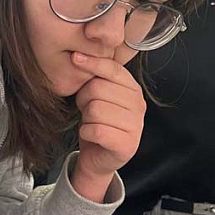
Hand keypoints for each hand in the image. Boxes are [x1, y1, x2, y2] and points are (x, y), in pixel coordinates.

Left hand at [70, 52, 145, 202]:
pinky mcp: (127, 145)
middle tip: (86, 109)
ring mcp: (135, 126)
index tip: (75, 58)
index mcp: (133, 90)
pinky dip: (87, 133)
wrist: (99, 157)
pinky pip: (96, 130)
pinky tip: (91, 135)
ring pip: (95, 109)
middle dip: (84, 99)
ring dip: (85, 118)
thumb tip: (78, 56)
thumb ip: (96, 77)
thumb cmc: (98, 122)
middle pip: (98, 88)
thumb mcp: (98, 95)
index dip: (92, 63)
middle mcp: (139, 106)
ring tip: (91, 122)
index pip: (113, 69)